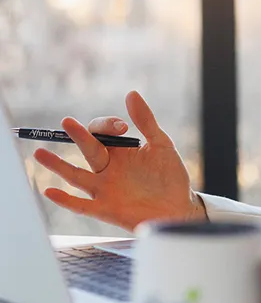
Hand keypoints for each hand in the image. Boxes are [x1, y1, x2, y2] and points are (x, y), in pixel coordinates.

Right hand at [34, 90, 203, 231]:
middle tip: (67, 122)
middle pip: (88, 149)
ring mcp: (105, 188)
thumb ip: (146, 121)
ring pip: (76, 175)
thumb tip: (131, 93)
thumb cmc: (169, 176)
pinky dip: (65, 200)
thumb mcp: (161, 144)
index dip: (107, 125)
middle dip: (78, 136)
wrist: (179, 207)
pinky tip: (50, 191)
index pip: (102, 132)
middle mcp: (107, 168)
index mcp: (119, 151)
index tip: (122, 127)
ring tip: (39, 153)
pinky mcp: (106, 209)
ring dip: (58, 165)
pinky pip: (81, 205)